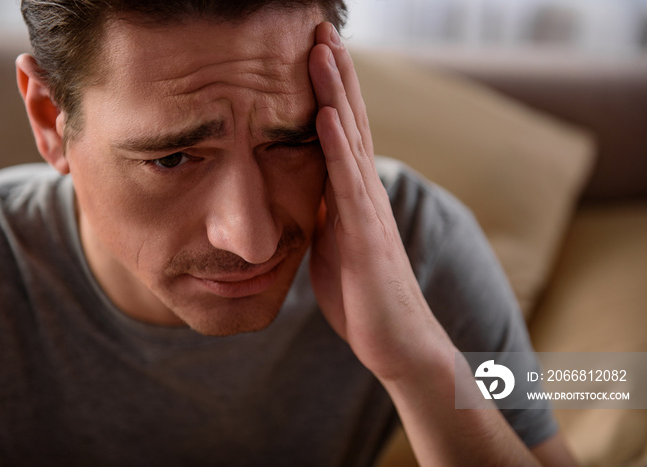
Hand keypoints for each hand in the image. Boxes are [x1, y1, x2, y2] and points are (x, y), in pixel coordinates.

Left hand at [308, 23, 449, 380]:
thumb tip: (299, 190)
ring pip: (352, 140)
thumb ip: (321, 212)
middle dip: (334, 74)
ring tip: (323, 50)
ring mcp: (369, 210)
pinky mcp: (367, 235)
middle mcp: (365, 193)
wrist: (394, 340)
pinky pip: (349, 184)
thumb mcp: (332, 243)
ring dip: (338, 93)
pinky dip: (338, 146)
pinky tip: (327, 114)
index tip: (312, 52)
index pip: (341, 132)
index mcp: (353, 195)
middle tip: (320, 30)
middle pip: (351, 121)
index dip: (328, 91)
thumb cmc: (360, 293)